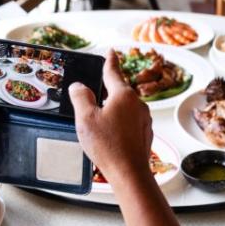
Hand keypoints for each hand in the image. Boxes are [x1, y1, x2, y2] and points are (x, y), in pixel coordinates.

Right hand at [70, 50, 153, 186]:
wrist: (130, 173)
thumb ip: (81, 98)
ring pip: (125, 107)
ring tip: (100, 118)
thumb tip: (79, 86)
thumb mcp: (86, 119)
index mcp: (123, 95)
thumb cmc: (108, 146)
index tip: (111, 51)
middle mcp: (137, 104)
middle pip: (119, 91)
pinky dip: (119, 122)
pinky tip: (110, 133)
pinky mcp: (145, 133)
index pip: (113, 72)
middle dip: (107, 90)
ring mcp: (144, 119)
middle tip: (96, 89)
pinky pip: (129, 121)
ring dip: (113, 108)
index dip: (110, 61)